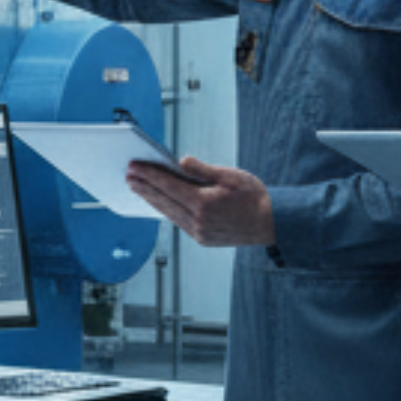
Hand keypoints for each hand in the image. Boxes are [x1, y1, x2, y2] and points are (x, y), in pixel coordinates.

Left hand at [126, 156, 274, 247]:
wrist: (272, 224)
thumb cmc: (255, 198)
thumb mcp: (231, 176)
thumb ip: (203, 169)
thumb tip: (181, 161)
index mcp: (204, 203)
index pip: (168, 186)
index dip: (149, 175)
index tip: (134, 167)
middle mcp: (198, 221)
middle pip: (163, 201)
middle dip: (144, 187)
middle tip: (128, 175)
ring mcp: (199, 233)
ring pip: (168, 213)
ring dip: (152, 199)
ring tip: (137, 187)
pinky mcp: (202, 239)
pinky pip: (178, 221)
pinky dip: (166, 209)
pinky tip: (158, 201)